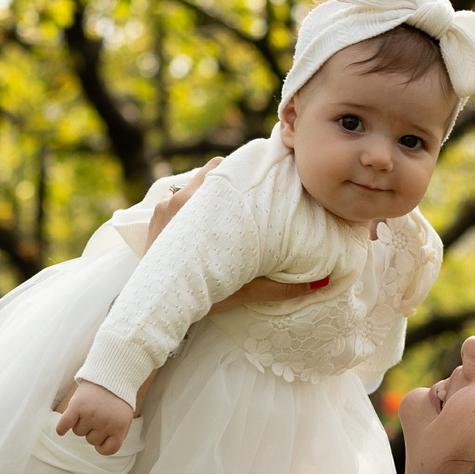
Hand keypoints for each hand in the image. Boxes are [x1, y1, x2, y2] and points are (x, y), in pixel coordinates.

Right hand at [55, 379, 135, 455]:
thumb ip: (117, 434)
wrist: (111, 374)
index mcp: (119, 427)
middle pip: (90, 440)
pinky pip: (65, 424)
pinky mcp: (77, 406)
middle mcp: (105, 423)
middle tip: (97, 415)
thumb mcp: (125, 418)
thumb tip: (101, 448)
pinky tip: (61, 430)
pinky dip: (62, 428)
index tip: (102, 439)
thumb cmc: (117, 399)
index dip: (103, 446)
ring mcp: (91, 415)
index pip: (108, 449)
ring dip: (80, 424)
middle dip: (92, 430)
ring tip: (88, 409)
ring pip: (78, 432)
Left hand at [145, 157, 327, 314]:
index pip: (227, 169)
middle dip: (233, 174)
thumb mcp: (241, 292)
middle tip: (252, 185)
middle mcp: (182, 200)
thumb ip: (278, 286)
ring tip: (230, 198)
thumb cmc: (197, 300)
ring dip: (212, 185)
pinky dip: (192, 198)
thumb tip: (320, 283)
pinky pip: (177, 194)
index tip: (264, 169)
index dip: (247, 166)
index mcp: (203, 212)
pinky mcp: (155, 214)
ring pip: (195, 179)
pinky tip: (206, 212)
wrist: (154, 308)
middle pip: (213, 168)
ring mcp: (165, 205)